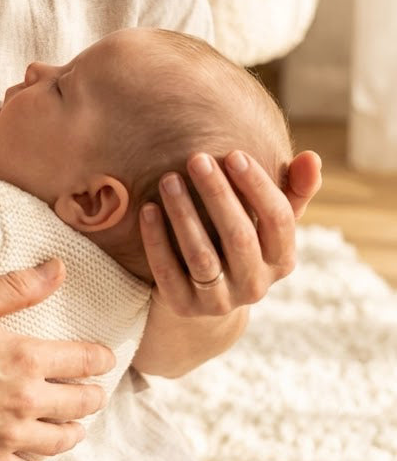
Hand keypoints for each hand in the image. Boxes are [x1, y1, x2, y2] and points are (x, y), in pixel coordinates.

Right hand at [0, 259, 113, 460]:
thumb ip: (17, 287)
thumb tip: (58, 269)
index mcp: (24, 357)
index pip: (83, 361)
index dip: (100, 358)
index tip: (105, 357)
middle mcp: (26, 400)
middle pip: (80, 403)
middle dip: (92, 395)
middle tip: (94, 391)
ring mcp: (9, 436)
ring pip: (61, 440)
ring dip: (74, 431)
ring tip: (76, 425)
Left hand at [140, 149, 322, 315]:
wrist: (202, 295)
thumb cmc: (238, 239)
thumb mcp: (266, 220)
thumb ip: (292, 190)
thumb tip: (312, 157)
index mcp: (281, 260)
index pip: (278, 221)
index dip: (258, 187)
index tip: (234, 154)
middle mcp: (255, 284)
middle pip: (239, 237)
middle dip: (218, 194)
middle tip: (196, 158)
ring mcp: (219, 300)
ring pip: (202, 256)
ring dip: (184, 215)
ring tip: (168, 179)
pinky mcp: (183, 306)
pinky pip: (167, 273)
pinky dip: (157, 240)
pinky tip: (147, 209)